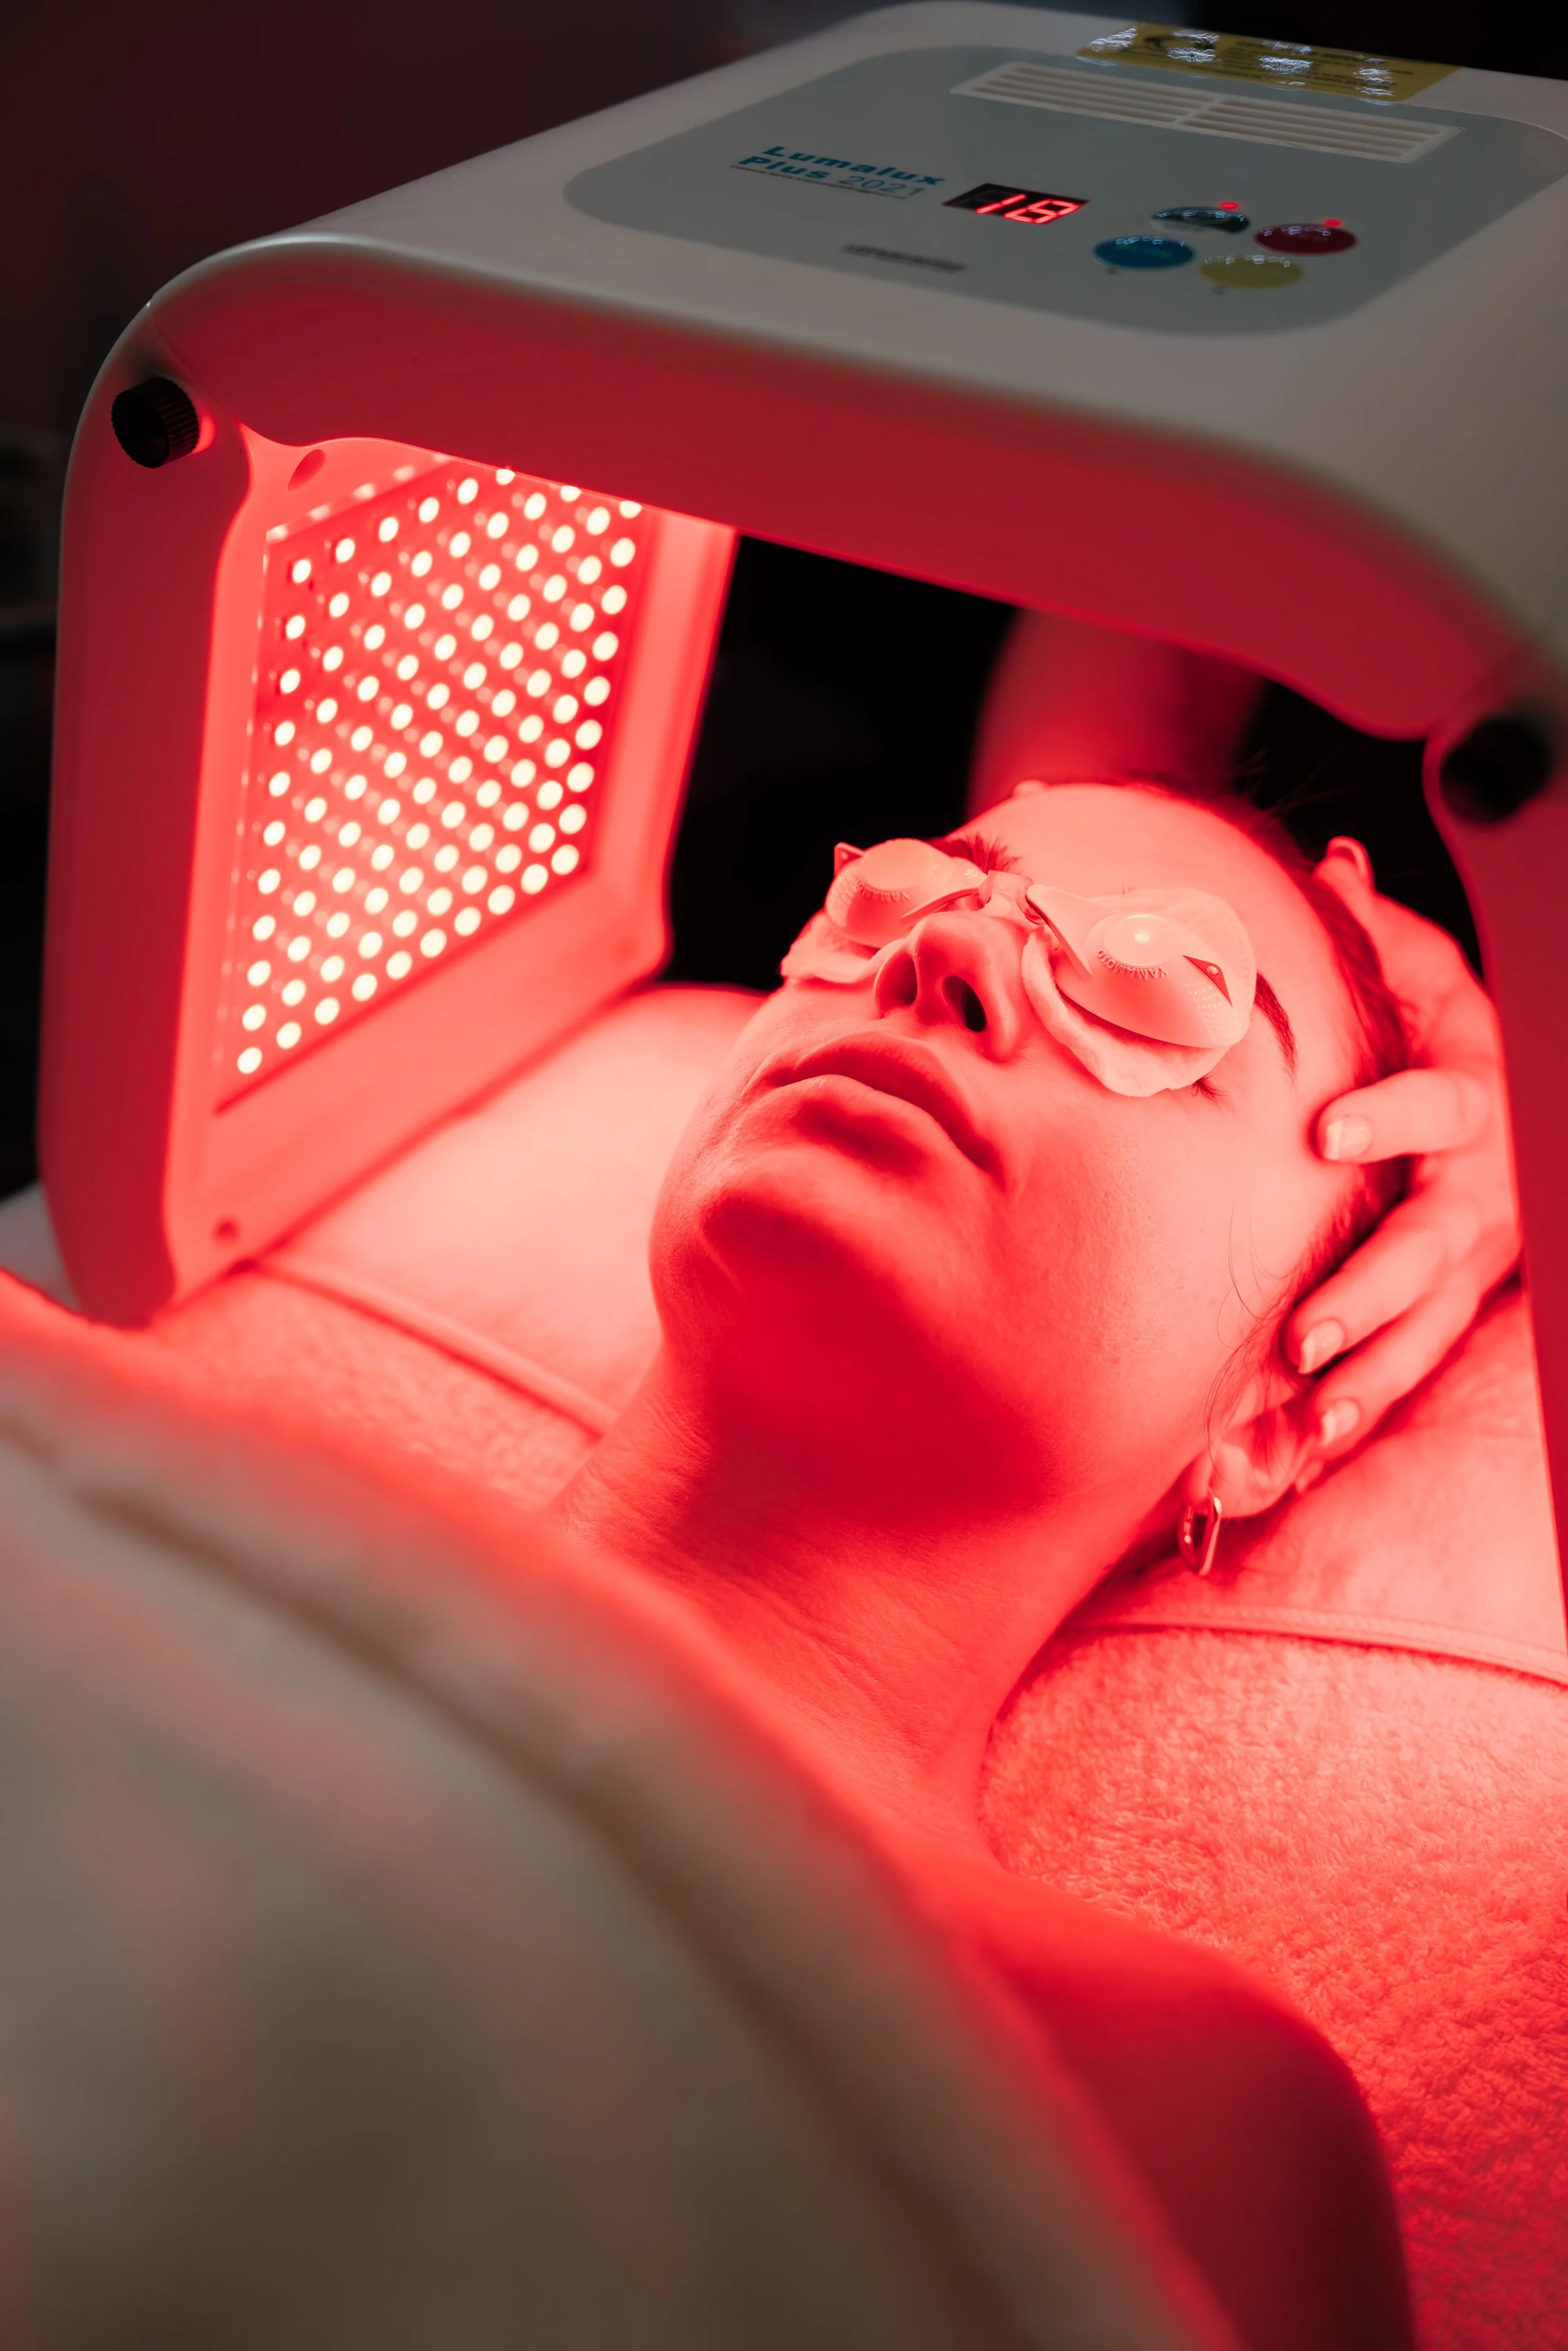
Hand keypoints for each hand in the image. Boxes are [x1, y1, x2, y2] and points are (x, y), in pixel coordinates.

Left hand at [1285, 839, 1519, 1481]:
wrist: (1510, 1085)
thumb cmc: (1436, 1021)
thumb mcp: (1420, 968)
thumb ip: (1374, 931)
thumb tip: (1333, 865)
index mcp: (1472, 1096)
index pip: (1441, 1108)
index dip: (1391, 1116)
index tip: (1326, 1131)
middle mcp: (1480, 1191)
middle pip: (1436, 1249)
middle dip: (1371, 1295)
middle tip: (1301, 1337)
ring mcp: (1471, 1262)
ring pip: (1427, 1330)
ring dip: (1366, 1382)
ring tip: (1304, 1426)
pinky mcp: (1450, 1308)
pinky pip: (1408, 1372)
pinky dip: (1355, 1417)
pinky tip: (1299, 1461)